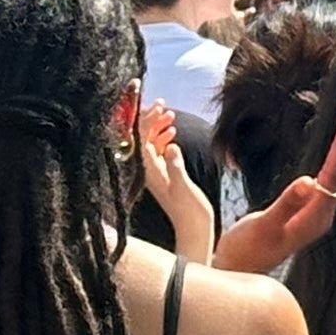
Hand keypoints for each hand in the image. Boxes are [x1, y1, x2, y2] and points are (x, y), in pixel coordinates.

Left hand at [136, 100, 215, 263]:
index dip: (146, 118)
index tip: (157, 103)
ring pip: (149, 143)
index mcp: (149, 171)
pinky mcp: (164, 176)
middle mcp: (147, 171)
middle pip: (142, 138)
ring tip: (170, 114)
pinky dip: (163, 138)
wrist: (194, 231)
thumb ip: (175, 166)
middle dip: (150, 118)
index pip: (141, 138)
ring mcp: (155, 173)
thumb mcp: (184, 188)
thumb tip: (170, 145)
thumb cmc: (190, 212)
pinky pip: (158, 152)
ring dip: (157, 126)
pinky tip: (172, 132)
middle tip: (163, 104)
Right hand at [216, 104, 335, 274]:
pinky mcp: (309, 212)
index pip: (335, 174)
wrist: (238, 272)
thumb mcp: (262, 227)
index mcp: (315, 217)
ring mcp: (318, 215)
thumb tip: (309, 182)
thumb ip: (285, 205)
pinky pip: (332, 181)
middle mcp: (322, 215)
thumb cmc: (245, 251)